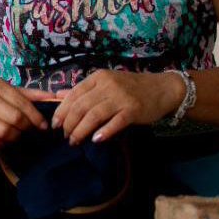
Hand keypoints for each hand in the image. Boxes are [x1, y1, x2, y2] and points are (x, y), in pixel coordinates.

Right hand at [0, 77, 56, 148]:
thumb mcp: (5, 87)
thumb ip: (29, 94)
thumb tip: (53, 97)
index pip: (22, 104)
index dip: (36, 118)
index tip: (43, 126)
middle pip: (14, 119)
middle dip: (26, 128)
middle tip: (29, 130)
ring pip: (4, 133)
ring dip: (15, 137)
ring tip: (16, 133)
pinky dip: (2, 144)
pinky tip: (3, 139)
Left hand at [52, 70, 184, 144]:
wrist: (162, 89)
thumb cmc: (131, 87)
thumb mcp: (105, 83)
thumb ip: (83, 90)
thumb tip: (58, 96)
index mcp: (98, 77)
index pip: (73, 95)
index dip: (61, 111)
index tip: (55, 125)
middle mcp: (108, 85)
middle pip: (81, 107)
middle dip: (69, 124)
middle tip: (65, 137)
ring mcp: (121, 97)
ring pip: (94, 115)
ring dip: (81, 130)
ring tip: (75, 141)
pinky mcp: (133, 109)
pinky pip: (115, 122)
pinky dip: (104, 132)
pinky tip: (96, 140)